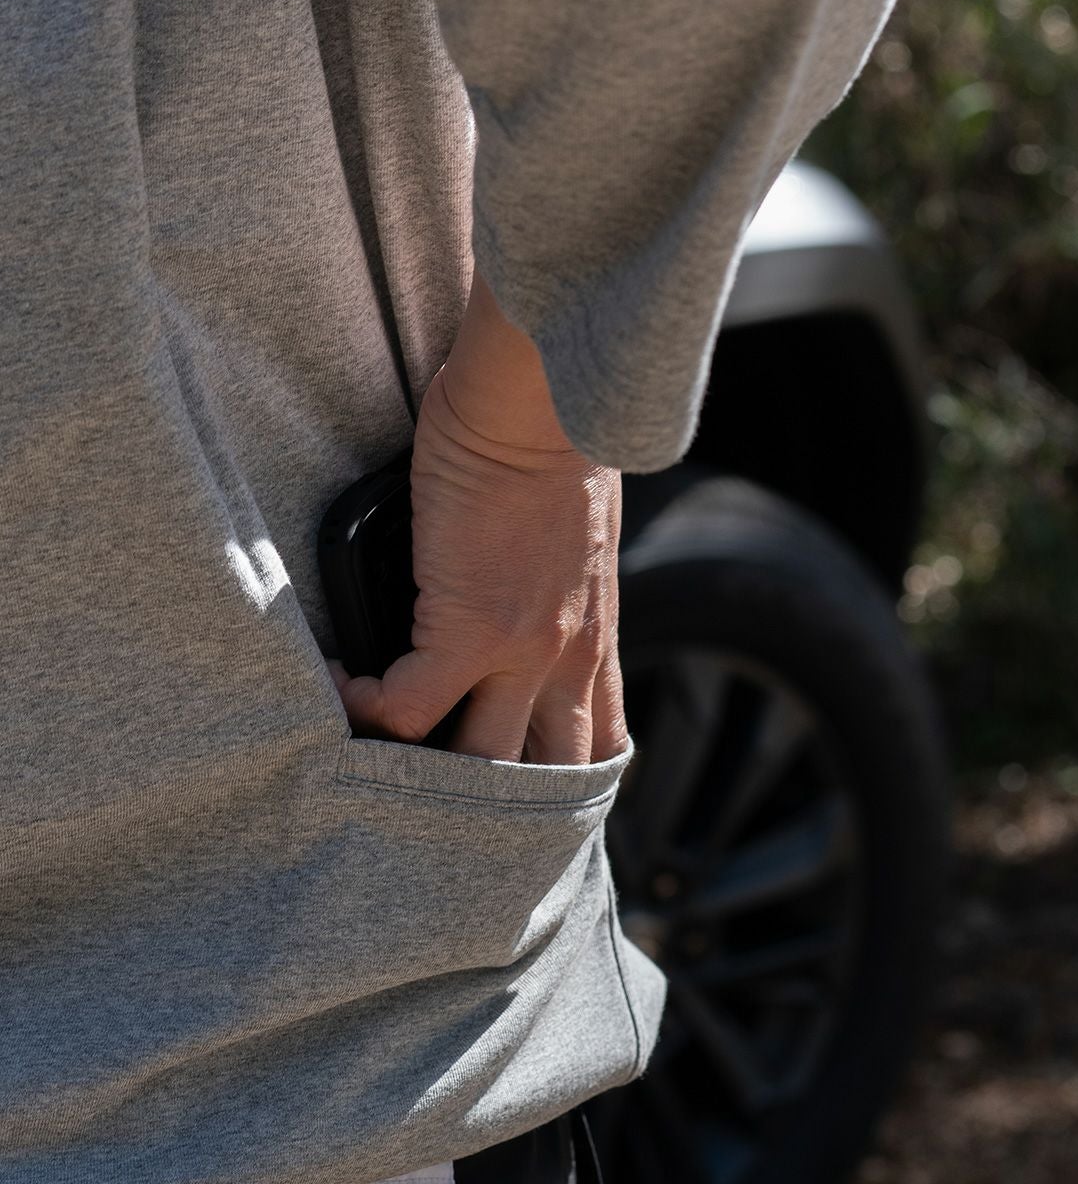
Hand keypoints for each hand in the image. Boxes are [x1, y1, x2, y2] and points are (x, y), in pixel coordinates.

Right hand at [329, 362, 627, 765]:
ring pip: (479, 765)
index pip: (599, 746)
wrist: (539, 403)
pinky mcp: (470, 626)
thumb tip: (502, 611)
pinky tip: (344, 680)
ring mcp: (524, 650)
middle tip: (438, 801)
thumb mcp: (577, 546)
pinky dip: (367, 707)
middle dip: (495, 807)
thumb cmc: (553, 449)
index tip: (517, 792)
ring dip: (427, 771)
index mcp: (594, 640)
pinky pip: (407, 708)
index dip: (562, 787)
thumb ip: (553, 597)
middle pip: (546, 781)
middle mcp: (569, 659)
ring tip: (381, 754)